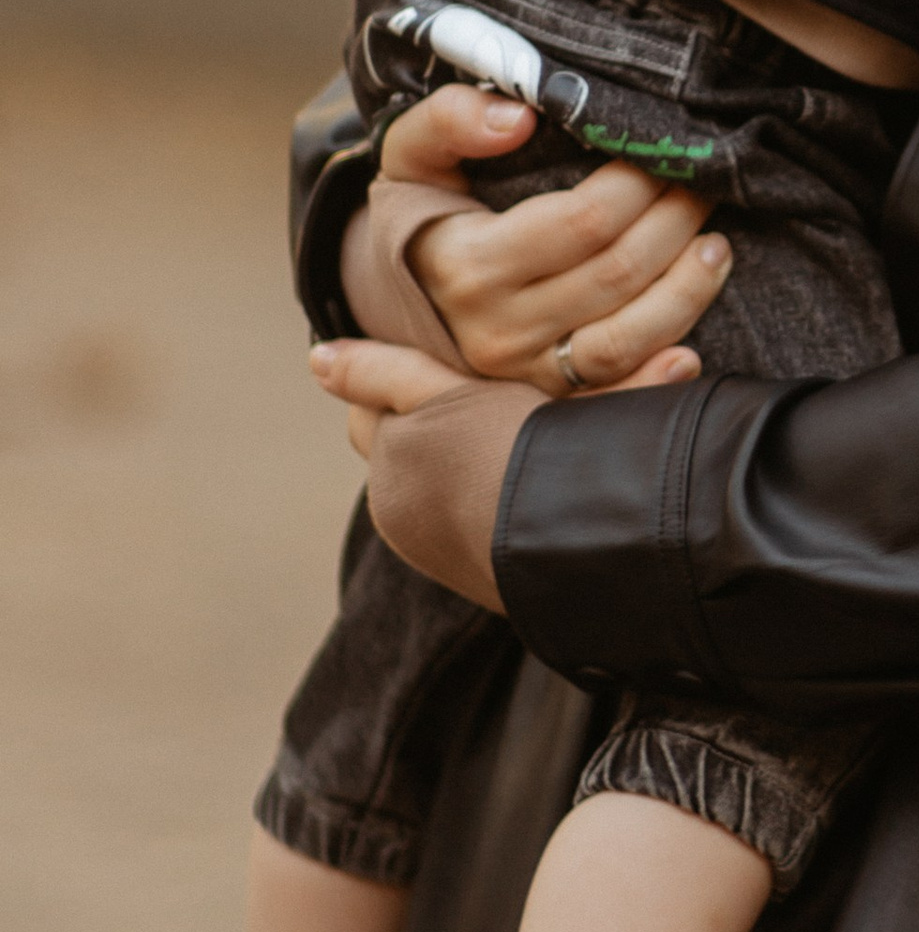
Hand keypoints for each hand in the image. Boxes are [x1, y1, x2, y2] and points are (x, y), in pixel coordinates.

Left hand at [311, 342, 524, 609]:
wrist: (589, 530)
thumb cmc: (521, 447)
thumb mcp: (454, 391)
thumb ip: (384, 372)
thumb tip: (315, 358)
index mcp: (387, 467)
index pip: (372, 404)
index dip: (404, 377)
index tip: (448, 365)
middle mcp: (398, 516)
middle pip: (401, 447)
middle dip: (428, 424)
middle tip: (482, 398)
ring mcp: (438, 550)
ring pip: (432, 484)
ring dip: (454, 462)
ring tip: (506, 441)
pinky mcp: (478, 573)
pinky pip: (464, 518)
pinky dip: (479, 496)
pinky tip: (516, 481)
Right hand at [383, 83, 730, 388]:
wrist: (400, 293)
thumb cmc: (421, 214)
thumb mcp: (413, 156)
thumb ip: (450, 120)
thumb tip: (519, 117)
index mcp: (468, 263)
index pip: (582, 221)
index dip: (637, 184)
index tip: (663, 151)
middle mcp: (496, 328)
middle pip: (617, 273)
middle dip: (674, 223)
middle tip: (703, 185)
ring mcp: (524, 372)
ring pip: (624, 338)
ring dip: (686, 291)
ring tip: (716, 246)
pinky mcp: (546, 399)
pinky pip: (612, 395)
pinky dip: (657, 377)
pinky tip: (692, 353)